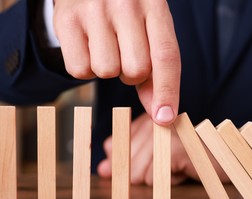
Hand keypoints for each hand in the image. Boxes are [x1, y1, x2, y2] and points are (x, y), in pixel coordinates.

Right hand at [53, 0, 180, 124]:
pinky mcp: (67, 20)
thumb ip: (158, 69)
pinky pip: (79, 70)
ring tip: (107, 46)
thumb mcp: (151, 29)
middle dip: (133, 74)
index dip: (168, 91)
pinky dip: (86, 68)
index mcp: (155, 5)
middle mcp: (126, 4)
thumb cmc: (127, 12)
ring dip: (109, 69)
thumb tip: (160, 113)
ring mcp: (94, 10)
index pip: (166, 56)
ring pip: (107, 71)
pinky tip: (89, 46)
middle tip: (126, 54)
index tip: (165, 118)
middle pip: (136, 70)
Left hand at [97, 113, 228, 184]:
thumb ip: (129, 158)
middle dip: (142, 174)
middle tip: (165, 167)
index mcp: (145, 119)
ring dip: (157, 179)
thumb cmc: (189, 156)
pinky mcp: (174, 148)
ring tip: (175, 167)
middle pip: (124, 163)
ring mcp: (164, 132)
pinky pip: (154, 179)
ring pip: (137, 173)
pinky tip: (182, 171)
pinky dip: (168, 182)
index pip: (114, 145)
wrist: (226, 154)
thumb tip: (102, 170)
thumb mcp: (155, 155)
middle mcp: (152, 121)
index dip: (121, 162)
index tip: (135, 167)